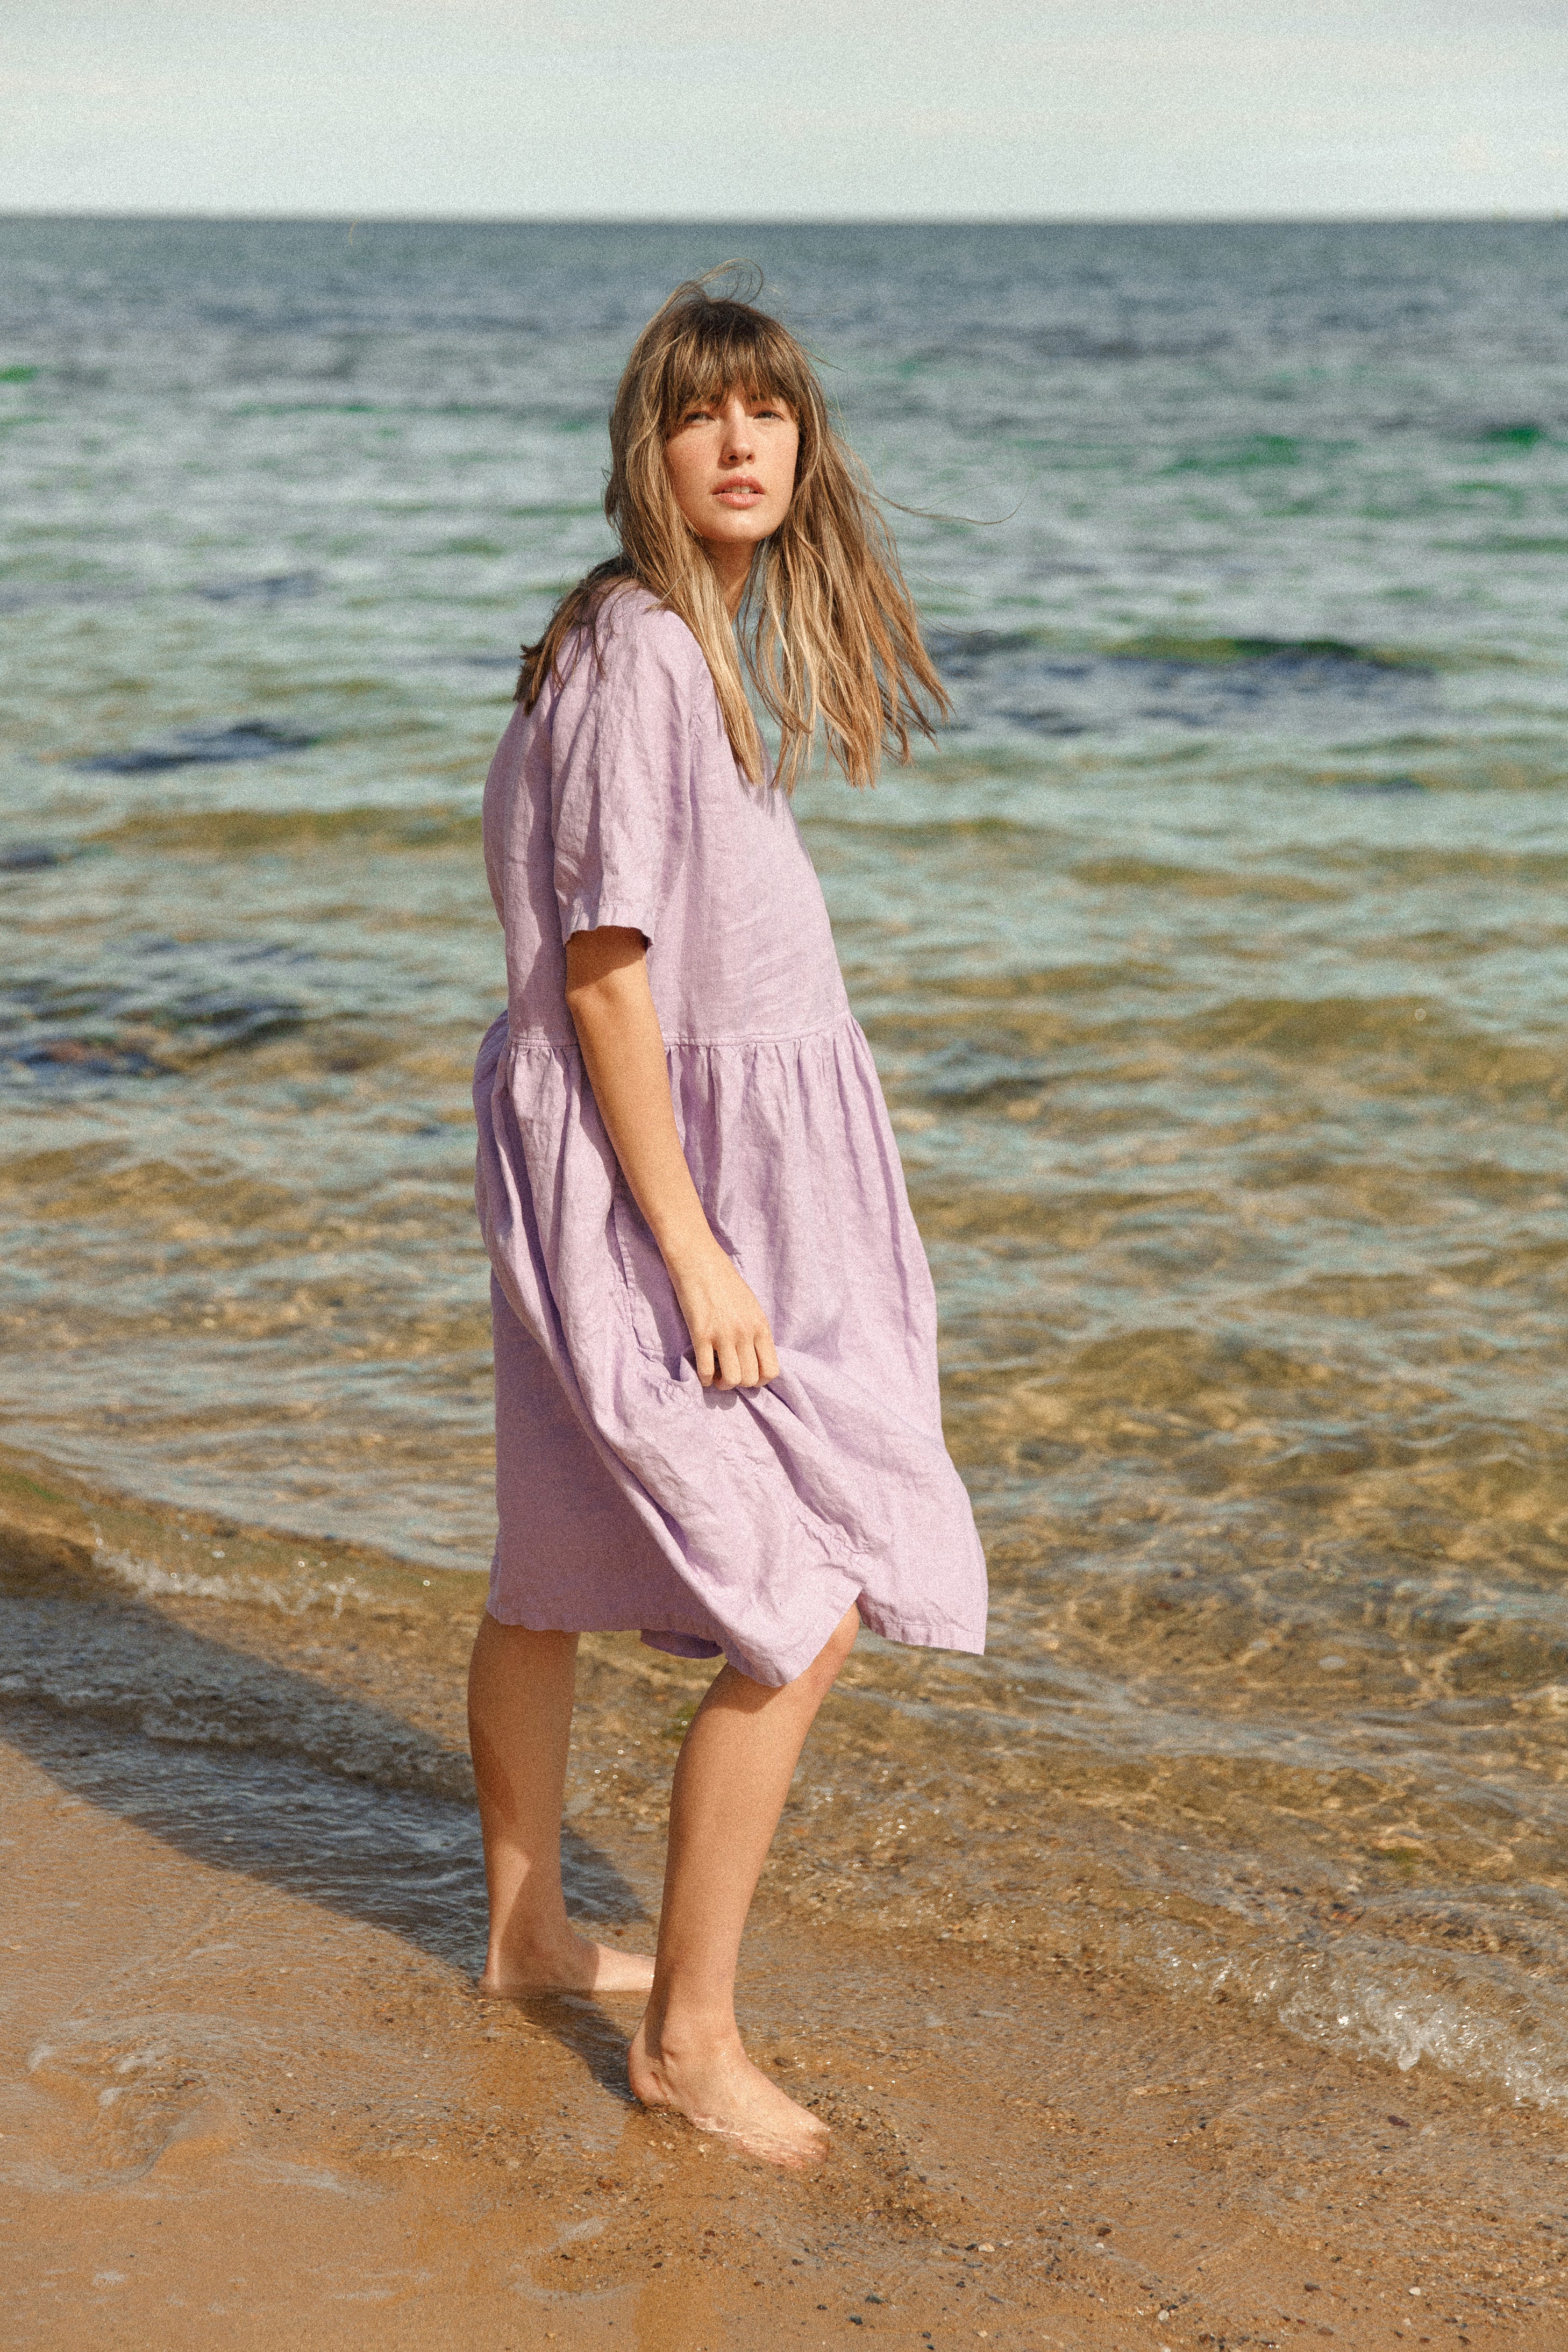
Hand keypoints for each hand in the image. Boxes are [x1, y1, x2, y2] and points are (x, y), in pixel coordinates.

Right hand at [666, 1236, 780, 1390]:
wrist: (700, 1261)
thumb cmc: (725, 1281)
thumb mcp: (750, 1306)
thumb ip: (755, 1331)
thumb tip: (753, 1357)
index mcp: (761, 1326)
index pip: (771, 1370)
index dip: (760, 1380)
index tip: (748, 1374)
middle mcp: (745, 1333)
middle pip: (751, 1379)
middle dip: (740, 1383)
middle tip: (729, 1373)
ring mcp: (724, 1335)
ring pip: (731, 1380)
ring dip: (722, 1384)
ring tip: (716, 1375)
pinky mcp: (701, 1334)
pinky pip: (706, 1370)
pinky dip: (704, 1378)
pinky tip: (702, 1372)